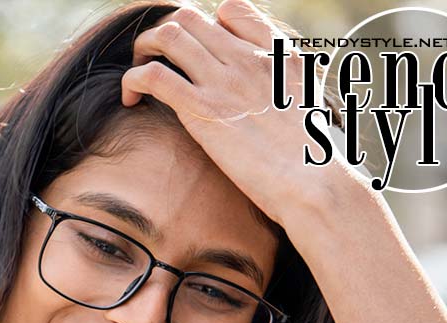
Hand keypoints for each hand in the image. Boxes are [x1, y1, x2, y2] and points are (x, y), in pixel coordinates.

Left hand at [121, 0, 355, 229]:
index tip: (199, 54)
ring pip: (167, 36)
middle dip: (166, 34)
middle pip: (191, 18)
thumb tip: (274, 97)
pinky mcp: (201, 110)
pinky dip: (134, 79)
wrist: (313, 181)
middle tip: (157, 62)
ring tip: (139, 75)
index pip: (230, 10)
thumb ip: (289, 87)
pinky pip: (153, 75)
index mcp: (274, 54)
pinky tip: (131, 99)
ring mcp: (222, 81)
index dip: (207, 24)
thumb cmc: (315, 158)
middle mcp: (245, 58)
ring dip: (144, 49)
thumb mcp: (311, 109)